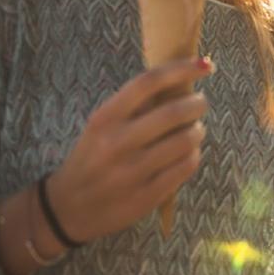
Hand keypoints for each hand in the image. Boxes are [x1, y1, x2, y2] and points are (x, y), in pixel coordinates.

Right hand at [46, 57, 212, 243]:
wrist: (69, 209)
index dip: (182, 69)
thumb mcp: (101, 127)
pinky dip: (193, 155)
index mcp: (105, 118)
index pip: (148, 82)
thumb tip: (180, 81)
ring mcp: (132, 172)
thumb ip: (134, 107)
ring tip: (194, 130)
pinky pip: (185, 168)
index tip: (204, 65)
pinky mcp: (146, 196)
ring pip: (185, 141)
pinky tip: (188, 154)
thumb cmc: (91, 158)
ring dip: (197, 131)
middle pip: (174, 112)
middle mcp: (118, 142)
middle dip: (197, 103)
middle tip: (200, 103)